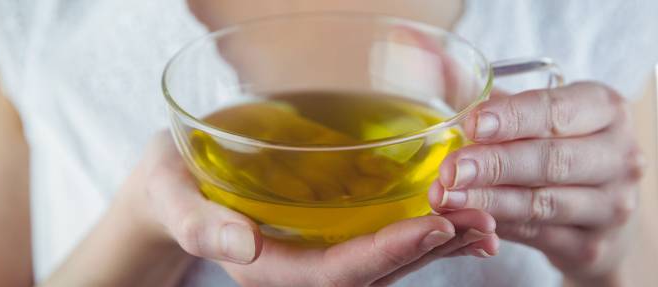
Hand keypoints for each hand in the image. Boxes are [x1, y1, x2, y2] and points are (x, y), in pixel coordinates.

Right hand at [125, 132, 499, 285]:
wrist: (176, 185)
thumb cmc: (172, 186)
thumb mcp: (173, 196)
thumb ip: (202, 224)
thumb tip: (241, 246)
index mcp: (267, 267)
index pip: (336, 272)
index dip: (387, 254)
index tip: (433, 227)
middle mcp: (300, 269)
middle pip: (374, 272)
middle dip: (429, 250)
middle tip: (481, 222)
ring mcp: (316, 257)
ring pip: (386, 263)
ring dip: (438, 245)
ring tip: (484, 223)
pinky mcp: (328, 238)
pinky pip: (381, 245)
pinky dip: (422, 236)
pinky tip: (456, 224)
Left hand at [428, 82, 643, 285]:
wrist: (600, 211)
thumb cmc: (559, 147)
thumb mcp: (537, 116)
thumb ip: (493, 99)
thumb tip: (437, 70)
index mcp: (605, 110)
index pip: (557, 111)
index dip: (513, 118)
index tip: (472, 123)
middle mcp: (619, 156)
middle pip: (551, 160)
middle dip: (493, 165)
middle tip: (450, 169)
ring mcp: (611, 205)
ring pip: (541, 203)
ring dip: (488, 201)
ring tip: (446, 197)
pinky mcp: (591, 245)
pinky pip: (535, 234)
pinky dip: (496, 226)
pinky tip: (464, 219)